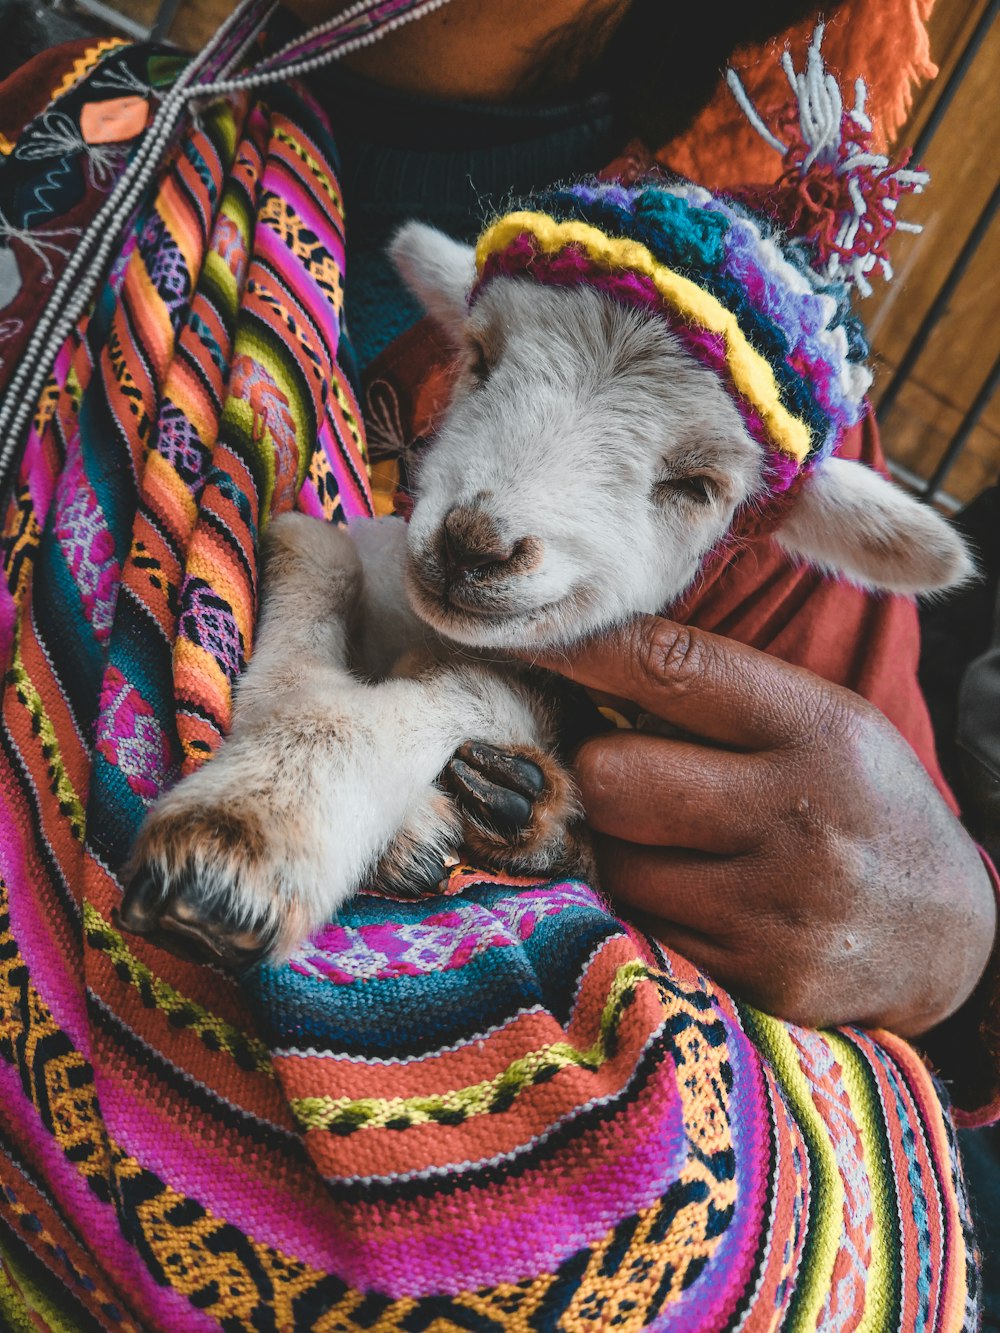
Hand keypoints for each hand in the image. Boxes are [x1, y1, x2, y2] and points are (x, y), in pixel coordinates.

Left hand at [530, 615, 996, 1034]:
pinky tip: (694, 899)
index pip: (669, 667)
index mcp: (815, 728)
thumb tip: (585, 663)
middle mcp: (796, 816)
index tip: (532, 641)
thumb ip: (723, 695)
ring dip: (619, 848)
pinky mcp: (756, 978)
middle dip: (597, 773)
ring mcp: (774, 908)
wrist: (952, 936)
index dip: (583, 650)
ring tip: (671, 844)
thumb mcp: (825, 723)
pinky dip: (647, 910)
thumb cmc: (865, 806)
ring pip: (615, 862)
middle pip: (610, 777)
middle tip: (624, 777)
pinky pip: (643, 930)